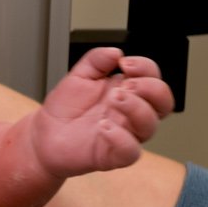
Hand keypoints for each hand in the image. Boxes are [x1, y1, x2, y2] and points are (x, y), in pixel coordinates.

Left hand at [26, 48, 172, 178]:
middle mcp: (131, 112)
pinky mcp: (114, 155)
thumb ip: (96, 60)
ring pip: (150, 125)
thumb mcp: (79, 76)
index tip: (124, 64)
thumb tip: (115, 52)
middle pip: (163, 102)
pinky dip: (121, 138)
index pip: (153, 77)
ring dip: (136, 108)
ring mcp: (126, 133)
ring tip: (113, 100)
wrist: (44, 134)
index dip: (145, 68)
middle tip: (126, 85)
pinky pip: (131, 151)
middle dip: (150, 88)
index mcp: (128, 90)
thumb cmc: (66, 108)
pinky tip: (103, 127)